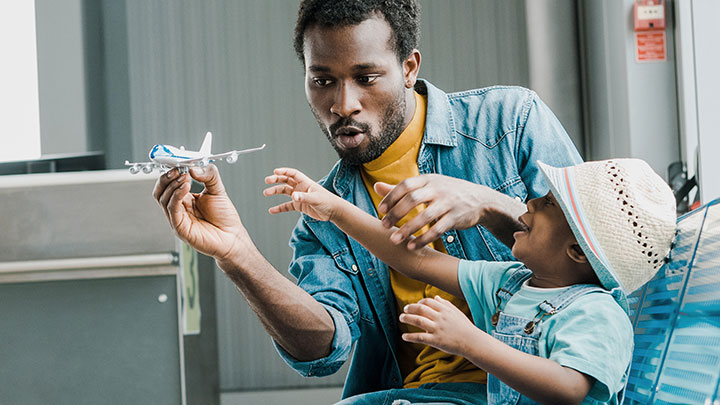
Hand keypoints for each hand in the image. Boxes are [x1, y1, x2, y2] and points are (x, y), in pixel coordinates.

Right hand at [153, 165, 248, 261]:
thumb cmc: (224, 217)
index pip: (168, 184)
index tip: (177, 162)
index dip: (170, 172)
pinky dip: (176, 195)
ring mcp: (177, 219)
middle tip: (178, 168)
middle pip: (160, 191)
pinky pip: (172, 209)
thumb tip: (193, 167)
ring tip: (186, 176)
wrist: (232, 237)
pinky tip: (186, 187)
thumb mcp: (218, 189)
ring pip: (163, 198)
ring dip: (173, 184)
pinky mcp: (179, 228)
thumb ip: (209, 175)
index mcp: (184, 199)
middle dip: (167, 177)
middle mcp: (178, 209)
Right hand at [264, 167, 338, 220]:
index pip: (293, 174)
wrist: (333, 211)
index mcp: (305, 182)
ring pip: (284, 192)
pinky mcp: (299, 206)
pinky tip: (272, 210)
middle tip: (267, 181)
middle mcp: (301, 188)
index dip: (284, 171)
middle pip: (286, 181)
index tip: (275, 171)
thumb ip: (304, 197)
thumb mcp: (315, 199)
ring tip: (266, 193)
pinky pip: (287, 206)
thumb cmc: (327, 201)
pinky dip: (279, 208)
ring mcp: (299, 196)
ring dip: (275, 192)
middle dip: (276, 180)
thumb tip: (293, 196)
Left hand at [375, 174, 492, 249]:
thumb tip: (376, 186)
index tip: (380, 210)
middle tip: (383, 226)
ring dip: (407, 229)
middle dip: (396, 214)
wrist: (480, 200)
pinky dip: (423, 239)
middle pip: (412, 200)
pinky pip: (437, 230)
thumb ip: (402, 188)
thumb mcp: (427, 185)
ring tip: (394, 240)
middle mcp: (437, 189)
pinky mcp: (455, 218)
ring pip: (425, 217)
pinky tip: (412, 246)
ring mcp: (448, 203)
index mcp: (428, 179)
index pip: (405, 185)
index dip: (391, 197)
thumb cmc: (446, 192)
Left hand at [399, 295, 484, 356]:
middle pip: (421, 309)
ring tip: (401, 318)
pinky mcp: (436, 340)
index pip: (428, 301)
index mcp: (445, 310)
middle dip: (410, 308)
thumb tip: (435, 297)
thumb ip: (445, 304)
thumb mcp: (456, 312)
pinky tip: (404, 337)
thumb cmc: (464, 327)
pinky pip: (420, 337)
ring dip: (407, 318)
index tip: (414, 305)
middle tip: (404, 310)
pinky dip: (410, 337)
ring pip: (418, 321)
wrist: (472, 342)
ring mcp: (438, 329)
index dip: (419, 302)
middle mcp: (440, 318)